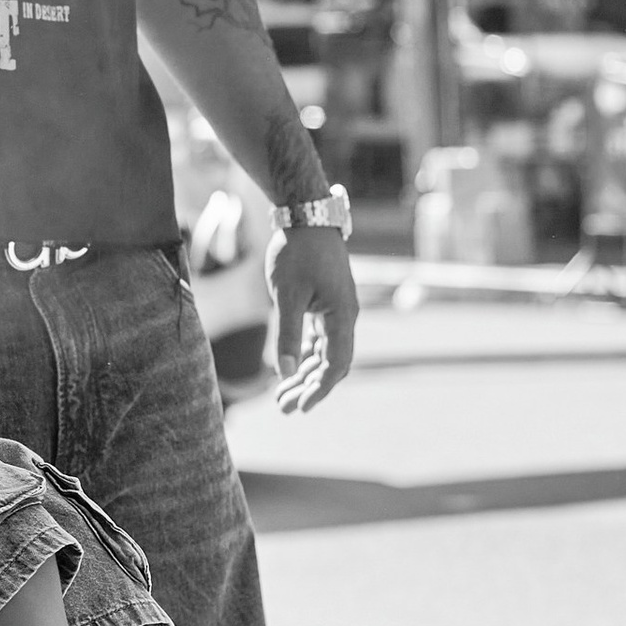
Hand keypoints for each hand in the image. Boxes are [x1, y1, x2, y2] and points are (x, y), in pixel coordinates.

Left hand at [268, 224, 359, 415]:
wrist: (307, 217)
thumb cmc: (296, 253)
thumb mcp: (288, 295)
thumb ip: (288, 333)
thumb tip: (285, 372)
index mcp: (342, 316)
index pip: (335, 365)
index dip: (318, 389)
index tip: (300, 408)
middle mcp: (345, 316)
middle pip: (330, 363)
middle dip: (307, 388)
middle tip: (282, 408)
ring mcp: (337, 310)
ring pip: (324, 352)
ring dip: (304, 374)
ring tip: (280, 395)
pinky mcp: (327, 303)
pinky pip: (320, 338)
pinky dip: (305, 355)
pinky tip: (290, 367)